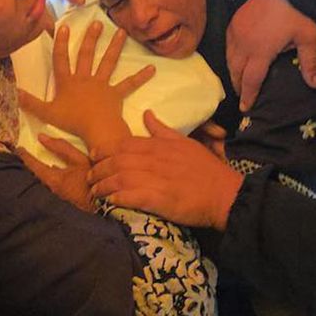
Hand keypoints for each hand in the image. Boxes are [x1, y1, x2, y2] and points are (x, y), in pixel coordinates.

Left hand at [18, 133, 93, 211]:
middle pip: (32, 176)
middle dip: (26, 167)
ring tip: (31, 167)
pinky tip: (46, 178)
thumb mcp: (80, 160)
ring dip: (34, 175)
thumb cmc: (91, 181)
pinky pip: (45, 189)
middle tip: (21, 158)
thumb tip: (42, 137)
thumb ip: (62, 148)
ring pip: (38, 184)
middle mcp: (47, 190)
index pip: (31, 165)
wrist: (103, 206)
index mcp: (51, 179)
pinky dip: (42, 182)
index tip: (18, 149)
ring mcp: (52, 198)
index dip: (24, 156)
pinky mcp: (57, 203)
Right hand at [19, 21, 154, 148]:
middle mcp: (85, 79)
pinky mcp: (116, 94)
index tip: (63, 27)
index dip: (61, 44)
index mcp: (68, 82)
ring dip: (115, 47)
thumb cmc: (72, 122)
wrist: (96, 129)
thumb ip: (30, 102)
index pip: (61, 59)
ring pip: (108, 62)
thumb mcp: (47, 113)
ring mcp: (102, 85)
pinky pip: (129, 84)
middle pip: (87, 55)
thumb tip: (14, 91)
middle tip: (97, 23)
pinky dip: (140, 77)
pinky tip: (152, 69)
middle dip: (91, 38)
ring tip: (122, 32)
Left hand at [88, 110, 243, 228]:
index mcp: (159, 146)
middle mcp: (154, 160)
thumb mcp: (185, 142)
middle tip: (89, 177)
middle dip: (98, 169)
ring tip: (95, 192)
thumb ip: (162, 130)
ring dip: (103, 185)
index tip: (94, 156)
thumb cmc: (207, 169)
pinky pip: (130, 196)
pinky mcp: (159, 199)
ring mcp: (156, 179)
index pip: (124, 144)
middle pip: (116, 161)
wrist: (225, 194)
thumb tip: (146, 114)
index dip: (105, 150)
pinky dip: (117, 198)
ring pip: (119, 178)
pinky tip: (111, 202)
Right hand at [227, 0, 315, 110]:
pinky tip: (236, 59)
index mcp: (260, 51)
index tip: (246, 108)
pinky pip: (227, 44)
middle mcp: (243, 43)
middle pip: (236, 72)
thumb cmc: (298, 11)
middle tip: (243, 96)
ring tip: (239, 81)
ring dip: (233, 72)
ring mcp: (236, 31)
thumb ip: (311, 61)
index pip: (251, 80)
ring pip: (229, 58)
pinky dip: (230, 56)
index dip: (248, 96)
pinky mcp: (234, 21)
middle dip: (238, 86)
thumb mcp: (309, 36)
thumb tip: (315, 85)